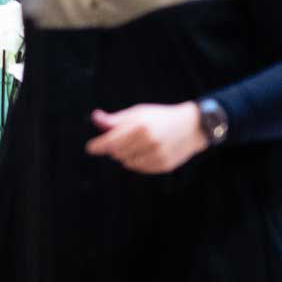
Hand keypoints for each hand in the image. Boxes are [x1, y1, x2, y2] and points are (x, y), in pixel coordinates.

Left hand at [85, 103, 207, 174]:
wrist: (192, 127)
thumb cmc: (160, 117)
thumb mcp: (138, 112)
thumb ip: (116, 119)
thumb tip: (95, 118)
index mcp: (141, 127)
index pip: (112, 141)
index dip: (98, 146)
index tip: (90, 148)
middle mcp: (149, 143)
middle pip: (118, 153)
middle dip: (114, 147)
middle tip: (119, 139)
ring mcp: (158, 156)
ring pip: (127, 162)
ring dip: (124, 155)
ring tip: (134, 144)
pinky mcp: (164, 166)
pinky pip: (140, 168)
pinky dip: (136, 161)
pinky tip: (144, 151)